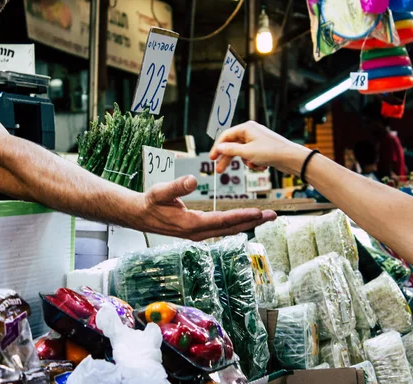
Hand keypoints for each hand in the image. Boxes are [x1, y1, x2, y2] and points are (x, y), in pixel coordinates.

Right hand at [137, 175, 275, 240]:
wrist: (140, 215)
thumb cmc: (150, 202)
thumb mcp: (159, 191)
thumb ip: (176, 186)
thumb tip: (192, 179)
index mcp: (191, 224)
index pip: (222, 221)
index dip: (241, 216)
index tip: (258, 212)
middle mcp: (197, 232)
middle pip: (230, 228)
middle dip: (252, 221)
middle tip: (273, 216)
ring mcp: (198, 233)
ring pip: (228, 230)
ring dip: (247, 223)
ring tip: (265, 217)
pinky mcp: (198, 230)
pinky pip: (222, 228)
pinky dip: (236, 223)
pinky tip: (245, 219)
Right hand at [209, 121, 309, 175]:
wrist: (291, 158)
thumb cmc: (271, 151)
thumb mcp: (247, 152)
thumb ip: (231, 150)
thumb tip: (219, 148)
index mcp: (246, 128)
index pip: (225, 136)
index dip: (217, 148)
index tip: (212, 158)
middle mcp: (251, 132)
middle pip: (233, 146)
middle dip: (228, 159)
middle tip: (220, 170)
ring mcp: (257, 141)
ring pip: (243, 153)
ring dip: (246, 162)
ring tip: (254, 166)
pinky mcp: (263, 149)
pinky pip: (252, 157)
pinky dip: (254, 163)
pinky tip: (262, 166)